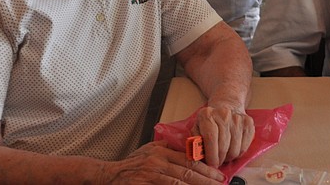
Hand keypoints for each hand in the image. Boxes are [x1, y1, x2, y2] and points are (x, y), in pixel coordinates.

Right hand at [106, 141, 223, 183]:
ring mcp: (150, 176)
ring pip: (179, 184)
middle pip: (187, 172)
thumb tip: (191, 148)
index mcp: (161, 151)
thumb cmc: (133, 163)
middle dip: (207, 180)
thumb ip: (169, 148)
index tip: (219, 175)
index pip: (188, 159)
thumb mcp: (151, 149)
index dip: (206, 168)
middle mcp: (157, 163)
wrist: (110, 175)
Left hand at [192, 104, 254, 167]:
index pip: (210, 138)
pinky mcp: (249, 123)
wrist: (227, 104)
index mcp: (207, 114)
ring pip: (235, 149)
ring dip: (229, 157)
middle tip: (217, 162)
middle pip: (223, 146)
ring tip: (224, 155)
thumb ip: (196, 142)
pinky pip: (244, 147)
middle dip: (219, 159)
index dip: (211, 155)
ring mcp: (238, 118)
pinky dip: (238, 153)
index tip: (211, 165)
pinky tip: (233, 149)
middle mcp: (223, 114)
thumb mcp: (197, 128)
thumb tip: (198, 157)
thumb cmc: (210, 121)